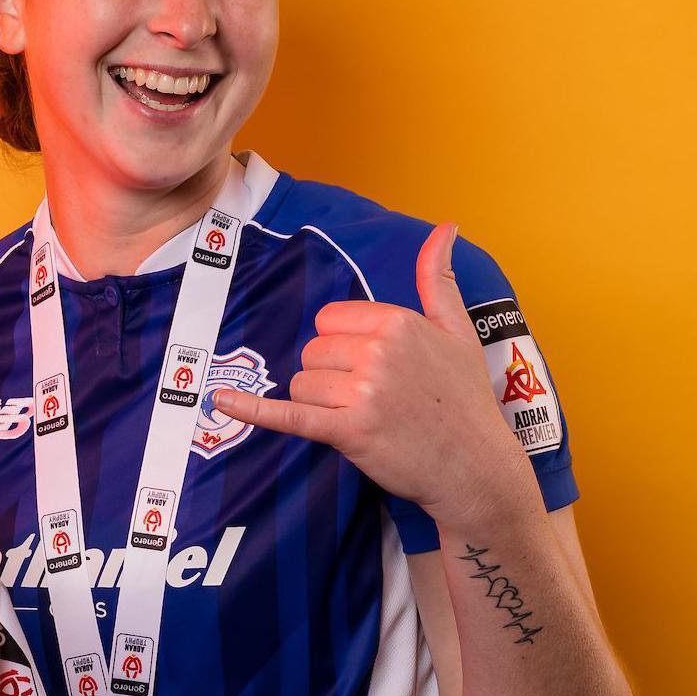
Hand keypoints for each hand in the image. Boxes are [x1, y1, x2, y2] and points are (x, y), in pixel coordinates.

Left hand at [211, 223, 535, 528]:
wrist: (475, 468)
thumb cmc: (465, 401)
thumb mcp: (459, 331)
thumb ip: (439, 278)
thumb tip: (445, 227)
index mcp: (397, 323)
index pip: (330, 320)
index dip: (342, 345)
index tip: (372, 367)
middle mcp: (377, 353)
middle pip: (312, 351)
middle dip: (331, 376)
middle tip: (375, 398)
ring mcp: (361, 393)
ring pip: (302, 384)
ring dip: (323, 405)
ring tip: (367, 418)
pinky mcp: (348, 431)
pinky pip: (289, 415)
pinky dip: (254, 410)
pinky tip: (221, 401)